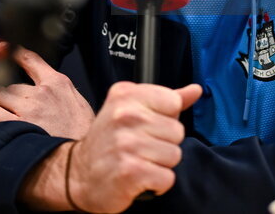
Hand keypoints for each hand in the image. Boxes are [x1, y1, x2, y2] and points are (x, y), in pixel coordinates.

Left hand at [0, 43, 93, 139]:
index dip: (15, 52)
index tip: (3, 47)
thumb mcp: (80, 103)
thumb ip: (64, 93)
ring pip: (0, 95)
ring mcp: (29, 109)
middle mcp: (41, 92)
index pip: (33, 60)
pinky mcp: (19, 125)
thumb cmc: (85, 132)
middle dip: (0, 87)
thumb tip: (54, 91)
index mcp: (58, 83)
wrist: (84, 153)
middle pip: (13, 84)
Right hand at [65, 81, 201, 212]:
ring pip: (174, 156)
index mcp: (126, 95)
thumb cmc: (109, 141)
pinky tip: (140, 178)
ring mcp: (126, 144)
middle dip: (165, 144)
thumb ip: (167, 100)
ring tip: (140, 162)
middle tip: (141, 148)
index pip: (173, 102)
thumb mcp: (133, 110)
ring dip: (161, 165)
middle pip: (177, 131)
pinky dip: (157, 184)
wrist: (80, 174)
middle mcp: (124, 115)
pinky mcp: (130, 171)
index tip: (148, 126)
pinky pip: (167, 178)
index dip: (166, 118)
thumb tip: (195, 90)